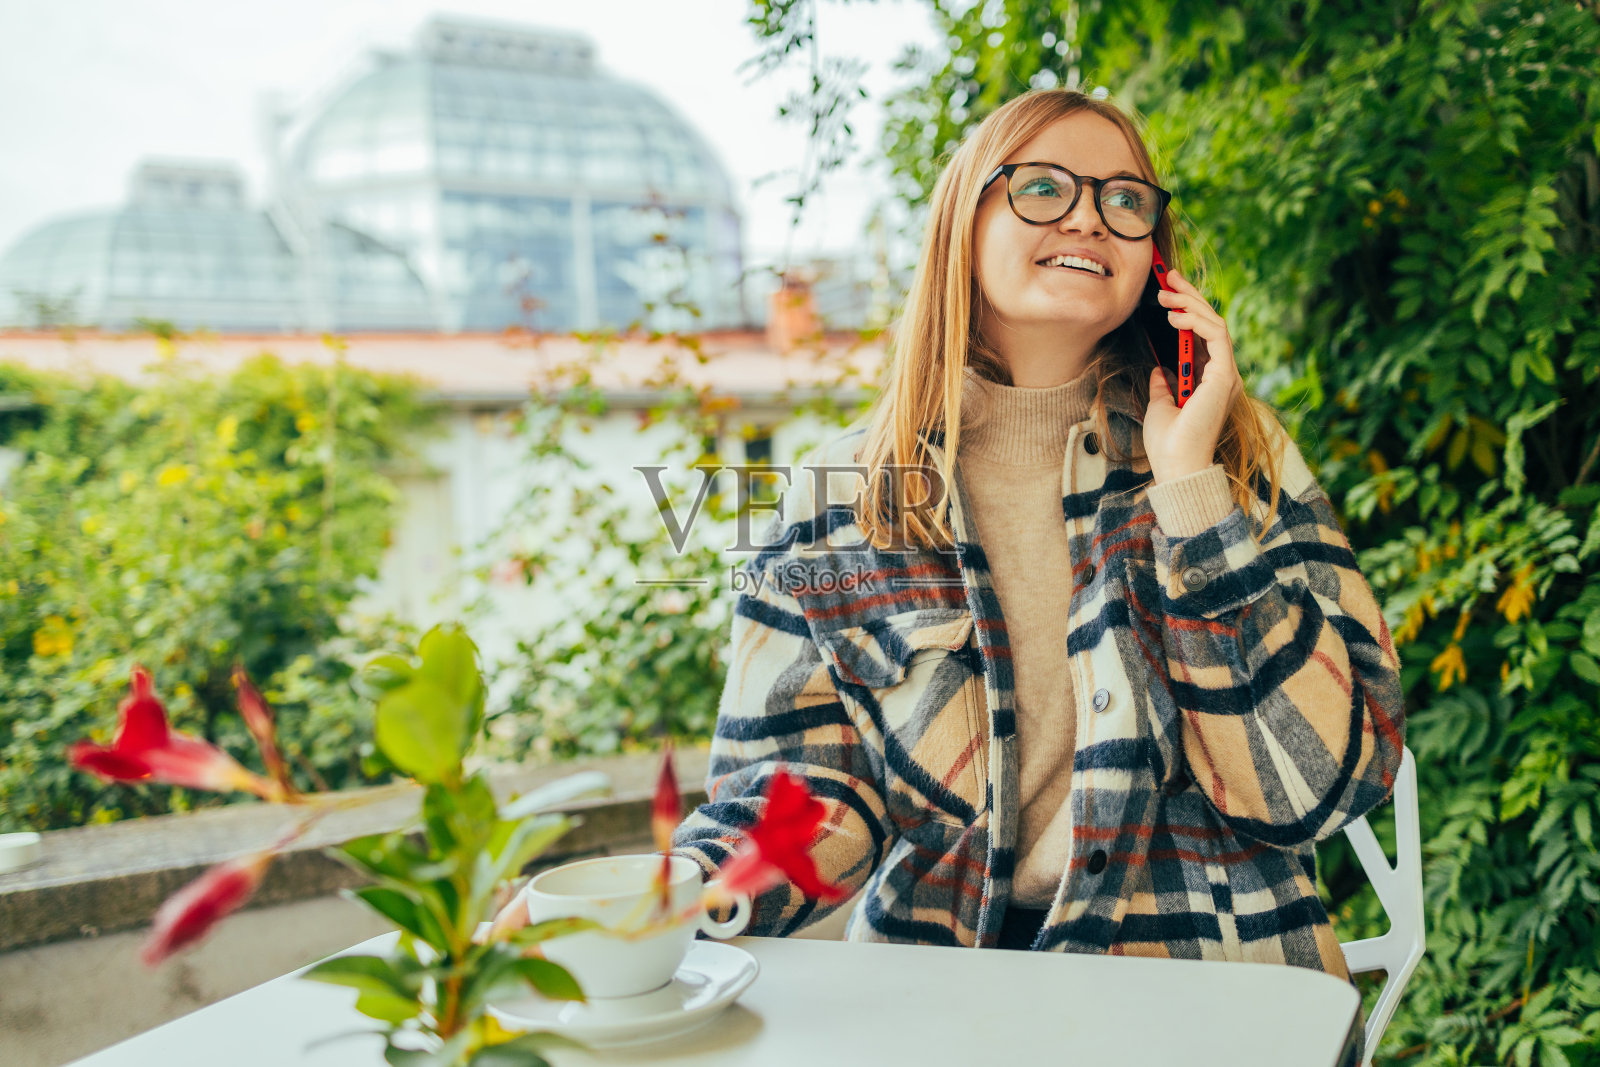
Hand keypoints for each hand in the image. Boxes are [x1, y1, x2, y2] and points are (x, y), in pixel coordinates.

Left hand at [1143, 268, 1242, 483]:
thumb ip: (1164, 384)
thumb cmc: (1169, 443)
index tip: (1168, 291)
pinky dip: (1196, 321)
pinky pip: (1216, 337)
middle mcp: (1222, 374)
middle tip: (1168, 277)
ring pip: (1215, 325)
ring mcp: (1225, 375)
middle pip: (1211, 324)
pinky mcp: (1223, 376)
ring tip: (1165, 292)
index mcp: (1209, 380)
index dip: (1187, 310)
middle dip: (1190, 297)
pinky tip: (1175, 315)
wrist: (1177, 467)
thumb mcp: (1161, 405)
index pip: (1202, 335)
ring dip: (1189, 304)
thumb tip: (1160, 368)